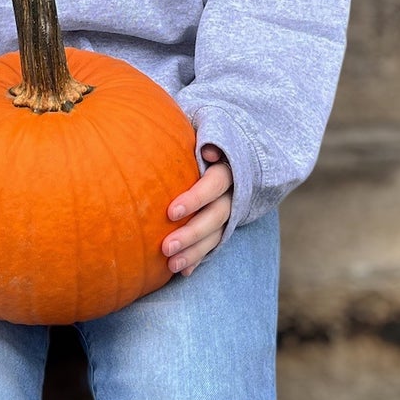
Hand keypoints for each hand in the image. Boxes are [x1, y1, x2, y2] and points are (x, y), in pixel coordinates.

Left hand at [162, 144, 232, 275]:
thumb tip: (208, 150)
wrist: (225, 151)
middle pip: (216, 214)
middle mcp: (233, 191)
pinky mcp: (225, 225)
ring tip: (171, 265)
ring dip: (195, 251)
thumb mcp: (203, 127)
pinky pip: (214, 245)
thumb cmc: (200, 137)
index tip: (170, 212)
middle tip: (166, 246)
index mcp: (228, 166)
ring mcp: (231, 211)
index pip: (215, 183)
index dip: (196, 198)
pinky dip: (199, 258)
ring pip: (216, 234)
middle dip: (192, 232)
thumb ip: (202, 133)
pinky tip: (182, 272)